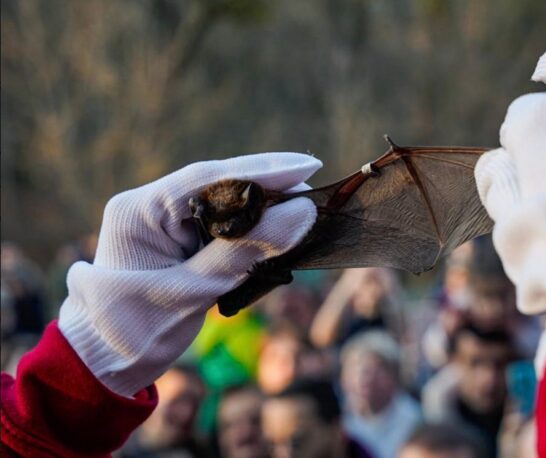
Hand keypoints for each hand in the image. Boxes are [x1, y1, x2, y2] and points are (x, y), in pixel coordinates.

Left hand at [59, 153, 321, 395]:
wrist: (106, 365)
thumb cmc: (137, 331)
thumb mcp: (193, 290)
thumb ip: (244, 250)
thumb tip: (302, 212)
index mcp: (140, 211)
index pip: (208, 178)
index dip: (262, 171)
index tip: (308, 168)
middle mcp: (152, 207)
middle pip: (221, 186)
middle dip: (269, 189)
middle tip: (315, 195)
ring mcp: (166, 223)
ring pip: (227, 206)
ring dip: (265, 212)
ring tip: (306, 214)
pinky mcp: (181, 241)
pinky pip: (225, 229)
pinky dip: (253, 234)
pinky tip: (281, 236)